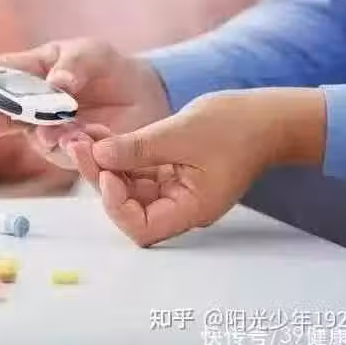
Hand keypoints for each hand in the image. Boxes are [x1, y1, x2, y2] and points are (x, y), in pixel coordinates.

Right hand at [0, 39, 169, 171]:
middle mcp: (30, 105)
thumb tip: (57, 82)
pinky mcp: (68, 152)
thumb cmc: (108, 67)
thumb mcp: (92, 53)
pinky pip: (63, 151)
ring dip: (40, 134)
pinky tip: (82, 138)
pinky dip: (70, 145)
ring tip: (54, 132)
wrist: (143, 96)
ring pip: (33, 136)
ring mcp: (46, 131)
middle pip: (4, 112)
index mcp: (30, 72)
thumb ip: (74, 65)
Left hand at [79, 88, 325, 246]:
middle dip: (100, 176)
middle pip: (128, 204)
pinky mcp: (170, 170)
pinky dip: (118, 153)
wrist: (268, 116)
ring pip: (127, 185)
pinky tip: (99, 133)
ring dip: (104, 162)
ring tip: (82, 135)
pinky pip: (136, 168)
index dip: (117, 205)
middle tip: (78, 145)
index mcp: (190, 209)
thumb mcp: (181, 133)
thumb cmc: (237, 127)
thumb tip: (97, 154)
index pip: (141, 228)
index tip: (109, 172)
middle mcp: (178, 205)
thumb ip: (137, 148)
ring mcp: (173, 188)